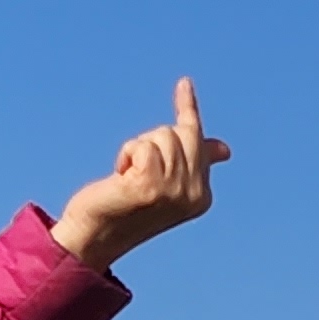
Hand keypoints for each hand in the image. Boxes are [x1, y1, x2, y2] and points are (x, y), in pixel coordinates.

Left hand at [53, 77, 228, 270]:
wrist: (94, 237)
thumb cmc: (126, 207)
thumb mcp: (165, 182)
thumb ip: (193, 163)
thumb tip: (225, 150)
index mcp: (203, 197)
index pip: (198, 139)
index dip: (187, 109)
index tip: (183, 82)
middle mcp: (193, 195)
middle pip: (180, 133)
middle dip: (153, 140)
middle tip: (137, 170)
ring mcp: (174, 191)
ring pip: (160, 136)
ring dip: (137, 150)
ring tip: (128, 178)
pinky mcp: (149, 185)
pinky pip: (142, 146)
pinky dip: (127, 155)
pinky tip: (120, 178)